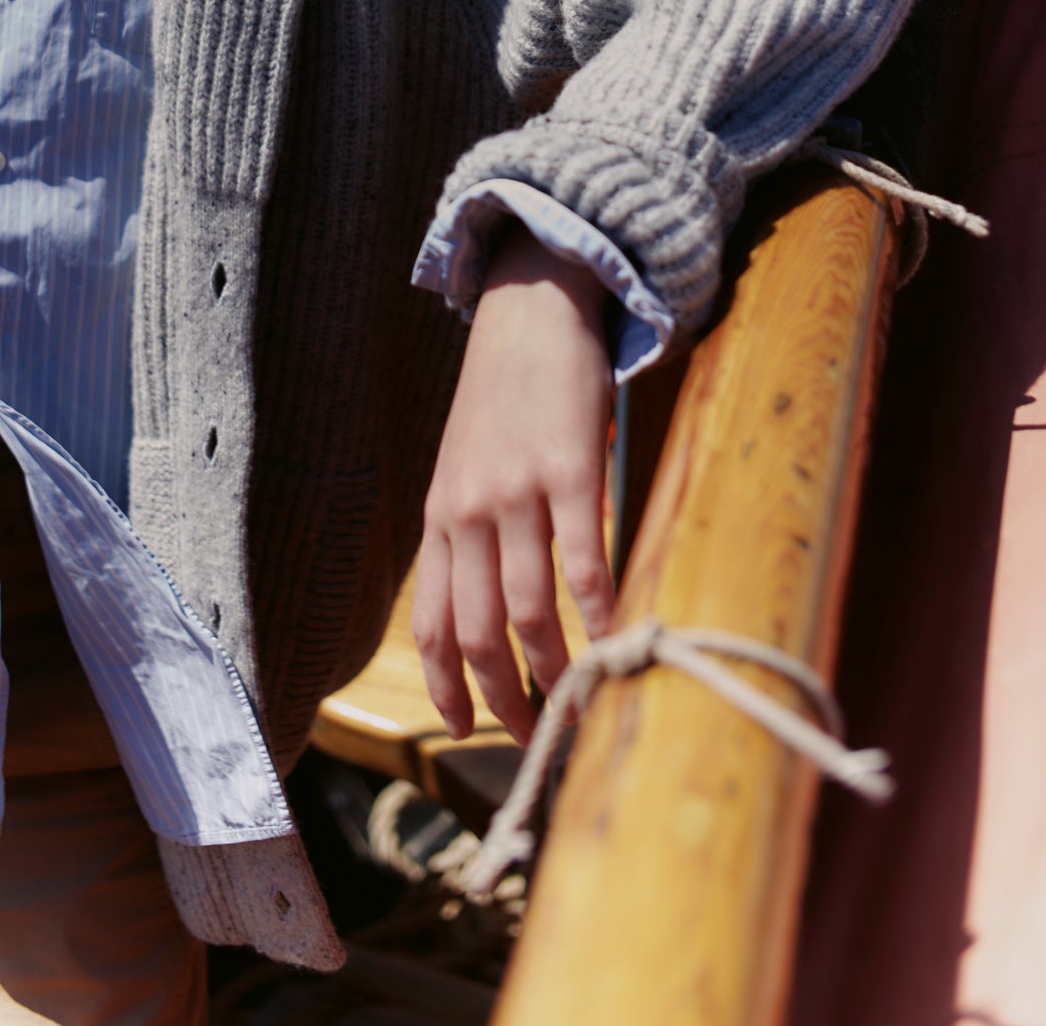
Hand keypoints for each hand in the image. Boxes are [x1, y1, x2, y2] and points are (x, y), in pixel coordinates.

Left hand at [411, 225, 614, 744]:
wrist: (529, 308)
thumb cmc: (504, 393)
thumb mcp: (466, 462)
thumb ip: (472, 526)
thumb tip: (494, 601)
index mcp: (441, 515)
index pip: (430, 621)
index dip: (447, 684)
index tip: (466, 730)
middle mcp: (469, 510)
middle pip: (476, 631)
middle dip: (503, 697)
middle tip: (534, 737)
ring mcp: (517, 490)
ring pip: (527, 607)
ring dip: (553, 669)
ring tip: (576, 704)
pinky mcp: (568, 469)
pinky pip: (582, 558)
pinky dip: (599, 609)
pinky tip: (616, 637)